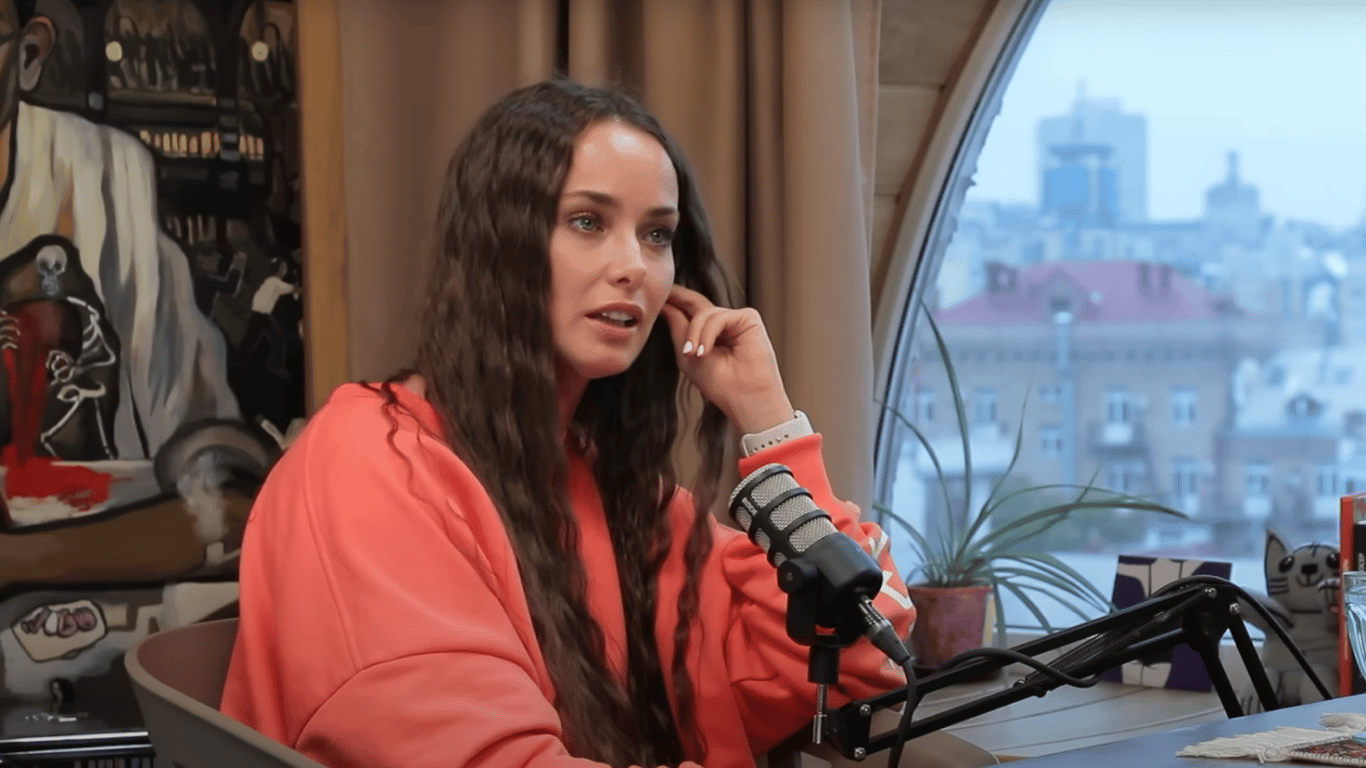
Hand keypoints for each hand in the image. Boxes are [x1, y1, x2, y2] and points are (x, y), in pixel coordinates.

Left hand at [658, 285, 793, 433]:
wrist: (745, 398)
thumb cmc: (720, 384)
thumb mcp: (687, 356)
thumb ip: (678, 329)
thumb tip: (665, 306)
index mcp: (710, 334)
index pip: (689, 312)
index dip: (673, 302)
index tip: (655, 298)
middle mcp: (723, 324)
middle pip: (696, 303)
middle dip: (678, 297)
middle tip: (663, 295)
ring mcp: (736, 320)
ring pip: (704, 313)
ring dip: (693, 334)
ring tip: (691, 355)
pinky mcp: (749, 319)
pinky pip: (718, 317)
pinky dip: (707, 333)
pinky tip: (704, 352)